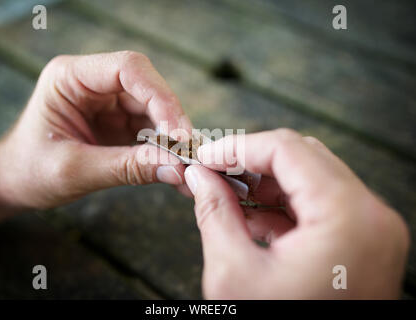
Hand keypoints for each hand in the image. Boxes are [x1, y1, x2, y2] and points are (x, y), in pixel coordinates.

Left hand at [0, 51, 191, 210]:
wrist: (14, 184)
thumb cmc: (30, 171)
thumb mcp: (74, 170)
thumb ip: (125, 168)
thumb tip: (176, 169)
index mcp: (71, 77)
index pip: (128, 69)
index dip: (160, 97)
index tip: (178, 133)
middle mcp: (93, 84)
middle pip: (148, 89)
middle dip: (172, 121)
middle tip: (190, 154)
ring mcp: (108, 104)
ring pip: (155, 111)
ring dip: (173, 139)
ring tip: (189, 167)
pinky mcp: (118, 124)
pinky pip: (151, 132)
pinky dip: (165, 151)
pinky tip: (177, 171)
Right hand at [184, 129, 408, 298]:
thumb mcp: (234, 273)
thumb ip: (214, 213)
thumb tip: (198, 177)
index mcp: (346, 218)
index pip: (286, 149)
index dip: (238, 147)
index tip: (207, 157)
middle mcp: (371, 216)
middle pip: (303, 157)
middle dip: (251, 161)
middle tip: (213, 172)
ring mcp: (373, 229)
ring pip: (312, 177)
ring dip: (266, 182)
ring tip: (227, 195)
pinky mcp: (365, 242)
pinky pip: (321, 205)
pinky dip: (284, 205)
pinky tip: (252, 217)